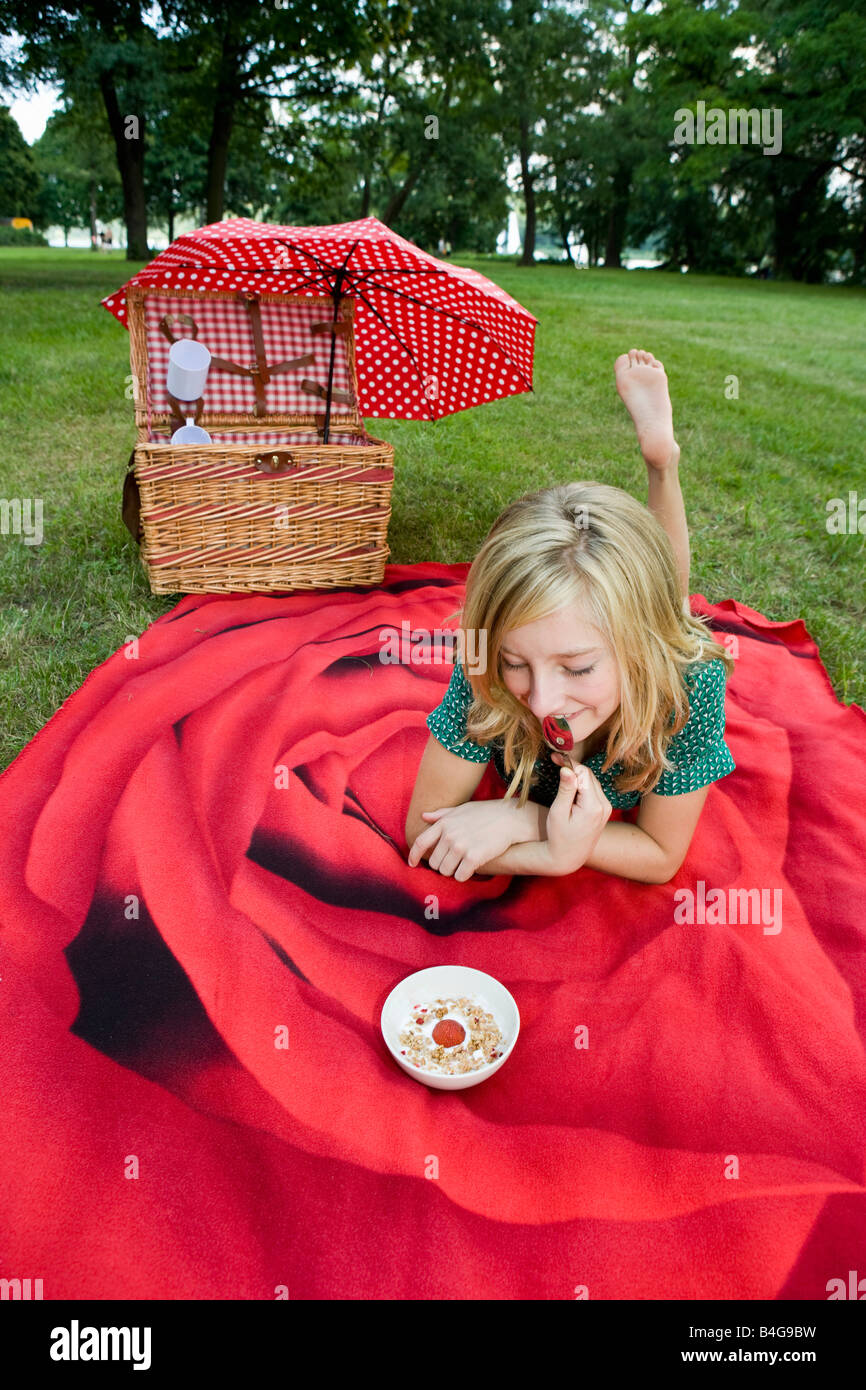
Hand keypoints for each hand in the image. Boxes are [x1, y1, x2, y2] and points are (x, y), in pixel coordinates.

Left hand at [407, 798, 528, 880]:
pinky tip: (471, 869)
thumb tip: (424, 816)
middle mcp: (449, 835)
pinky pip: (460, 876)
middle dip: (442, 865)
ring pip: (446, 871)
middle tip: (454, 861)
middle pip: (434, 862)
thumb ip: (441, 814)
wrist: (510, 818)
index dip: (414, 856)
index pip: (420, 843)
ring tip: (463, 864)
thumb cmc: (486, 813)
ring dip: (453, 871)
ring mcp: (461, 846)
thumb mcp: (462, 809)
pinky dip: (464, 875)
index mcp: (444, 823)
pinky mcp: (473, 857)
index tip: (413, 864)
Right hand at [542, 761, 611, 874]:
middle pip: (589, 775)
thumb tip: (567, 769)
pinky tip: (570, 785)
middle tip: (555, 761)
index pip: (583, 773)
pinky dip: (582, 784)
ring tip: (560, 772)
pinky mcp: (604, 809)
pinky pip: (593, 789)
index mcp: (593, 806)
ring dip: (577, 775)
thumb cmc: (560, 836)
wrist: (570, 856)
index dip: (569, 763)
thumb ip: (565, 790)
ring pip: (592, 781)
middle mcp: (604, 805)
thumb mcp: (558, 813)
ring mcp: (606, 807)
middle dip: (573, 767)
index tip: (555, 757)